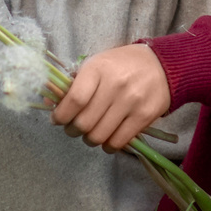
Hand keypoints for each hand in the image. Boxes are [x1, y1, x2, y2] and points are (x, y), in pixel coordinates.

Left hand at [52, 43, 171, 153]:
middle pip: (84, 123)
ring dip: (89, 140)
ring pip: (99, 136)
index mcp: (98, 69)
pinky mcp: (144, 116)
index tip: (57, 119)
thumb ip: (72, 84)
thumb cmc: (122, 65)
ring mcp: (131, 102)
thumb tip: (48, 103)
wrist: (162, 65)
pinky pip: (119, 142)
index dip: (61, 115)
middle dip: (72, 130)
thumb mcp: (96, 65)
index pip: (74, 100)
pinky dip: (108, 146)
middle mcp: (115, 85)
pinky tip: (107, 138)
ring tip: (90, 133)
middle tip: (73, 128)